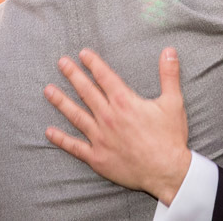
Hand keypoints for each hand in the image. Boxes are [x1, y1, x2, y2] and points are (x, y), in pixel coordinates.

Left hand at [44, 47, 190, 205]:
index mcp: (125, 102)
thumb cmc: (170, 137)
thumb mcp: (174, 102)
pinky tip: (49, 132)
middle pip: (87, 91)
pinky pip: (75, 147)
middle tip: (61, 63)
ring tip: (48, 90)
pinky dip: (61, 139)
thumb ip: (169, 74)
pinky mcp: (98, 157)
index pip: (105, 77)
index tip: (83, 53)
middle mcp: (109, 117)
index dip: (93, 63)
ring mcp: (100, 138)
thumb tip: (169, 50)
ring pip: (76, 115)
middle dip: (73, 75)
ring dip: (61, 102)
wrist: (167, 172)